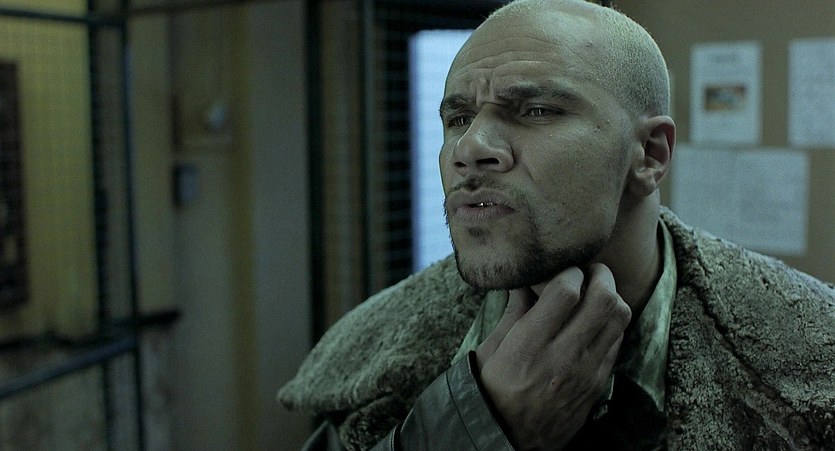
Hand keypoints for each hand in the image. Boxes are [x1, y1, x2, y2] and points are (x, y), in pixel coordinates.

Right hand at [475, 264, 631, 449]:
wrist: (506, 438)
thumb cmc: (491, 389)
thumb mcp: (491, 348)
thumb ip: (514, 311)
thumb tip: (525, 279)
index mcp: (529, 346)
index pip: (566, 292)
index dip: (569, 271)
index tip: (562, 270)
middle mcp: (562, 358)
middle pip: (604, 300)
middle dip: (600, 275)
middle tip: (589, 272)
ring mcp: (586, 373)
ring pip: (619, 319)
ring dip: (611, 297)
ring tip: (595, 294)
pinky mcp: (598, 384)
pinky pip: (618, 342)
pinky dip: (611, 323)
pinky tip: (594, 323)